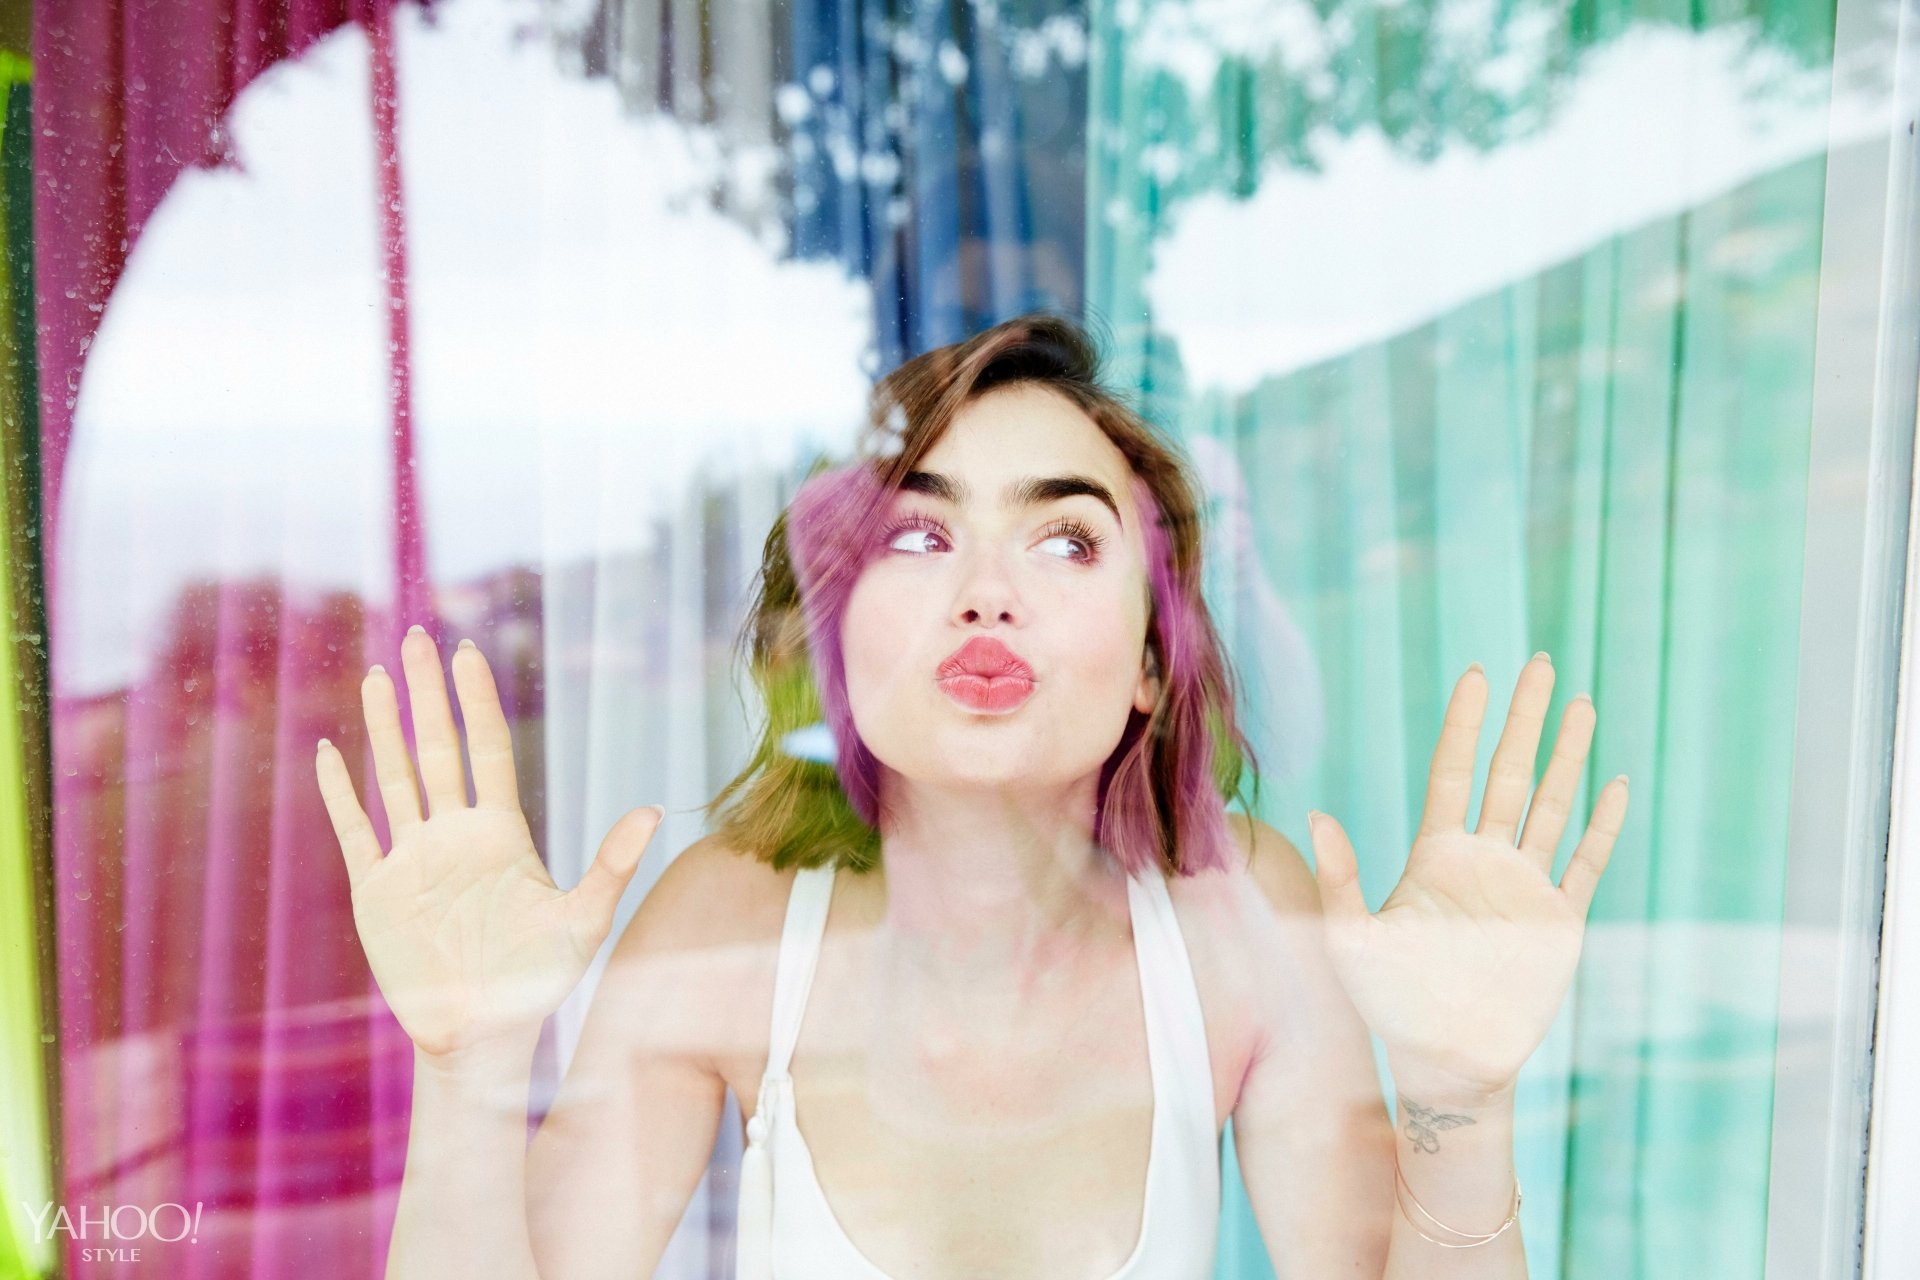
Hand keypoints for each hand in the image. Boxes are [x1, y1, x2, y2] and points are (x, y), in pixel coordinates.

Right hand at [315, 625, 664, 1059]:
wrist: (484, 1035)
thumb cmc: (539, 982)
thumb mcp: (584, 920)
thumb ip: (613, 863)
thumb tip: (656, 809)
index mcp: (501, 833)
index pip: (487, 749)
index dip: (476, 700)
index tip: (466, 651)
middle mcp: (454, 835)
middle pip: (437, 746)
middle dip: (426, 691)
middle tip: (415, 635)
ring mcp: (414, 859)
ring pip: (395, 776)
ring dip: (383, 726)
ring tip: (374, 674)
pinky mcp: (378, 891)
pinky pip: (355, 831)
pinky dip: (340, 792)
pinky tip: (330, 752)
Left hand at [1305, 654, 1628, 1096]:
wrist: (1444, 1060)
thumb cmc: (1389, 1005)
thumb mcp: (1352, 938)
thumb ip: (1340, 877)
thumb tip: (1317, 816)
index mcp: (1436, 854)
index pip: (1454, 771)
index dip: (1466, 723)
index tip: (1478, 673)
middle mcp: (1483, 860)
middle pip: (1510, 772)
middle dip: (1526, 718)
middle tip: (1544, 665)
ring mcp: (1524, 886)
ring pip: (1553, 805)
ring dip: (1569, 757)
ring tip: (1583, 706)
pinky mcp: (1560, 921)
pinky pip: (1587, 863)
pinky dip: (1603, 825)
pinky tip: (1615, 784)